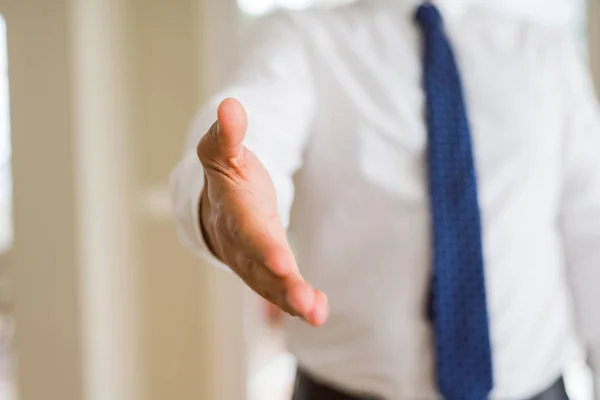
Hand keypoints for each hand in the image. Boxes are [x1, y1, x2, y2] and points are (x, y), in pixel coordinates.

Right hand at [197, 98, 327, 326]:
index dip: (264, 248)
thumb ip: (227, 134)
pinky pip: (280, 289)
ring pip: (271, 285)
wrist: (217, 209)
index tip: (283, 263)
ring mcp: (254, 261)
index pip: (249, 232)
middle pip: (261, 268)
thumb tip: (230, 105)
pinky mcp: (267, 271)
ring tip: (318, 313)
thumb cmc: (227, 178)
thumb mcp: (222, 151)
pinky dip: (299, 301)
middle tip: (307, 304)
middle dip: (283, 285)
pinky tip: (320, 310)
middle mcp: (242, 243)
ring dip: (294, 300)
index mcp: (234, 212)